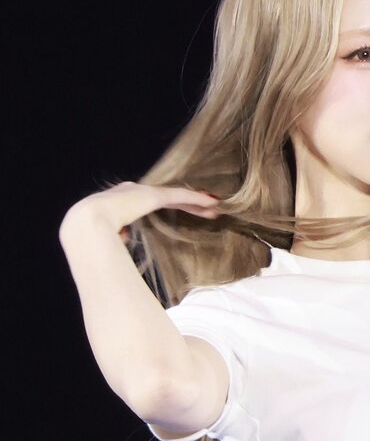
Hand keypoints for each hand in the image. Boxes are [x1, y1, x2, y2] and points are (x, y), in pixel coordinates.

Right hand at [60, 181, 221, 240]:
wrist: (85, 232)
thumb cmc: (91, 247)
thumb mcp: (105, 246)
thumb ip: (116, 244)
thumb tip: (122, 243)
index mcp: (114, 206)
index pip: (142, 206)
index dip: (161, 210)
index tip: (177, 218)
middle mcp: (127, 194)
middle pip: (161, 197)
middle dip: (183, 203)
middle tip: (204, 210)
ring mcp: (138, 193)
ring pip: (173, 196)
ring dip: (195, 202)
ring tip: (214, 206)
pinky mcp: (150, 195)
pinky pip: (178, 196)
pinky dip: (195, 200)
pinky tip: (212, 203)